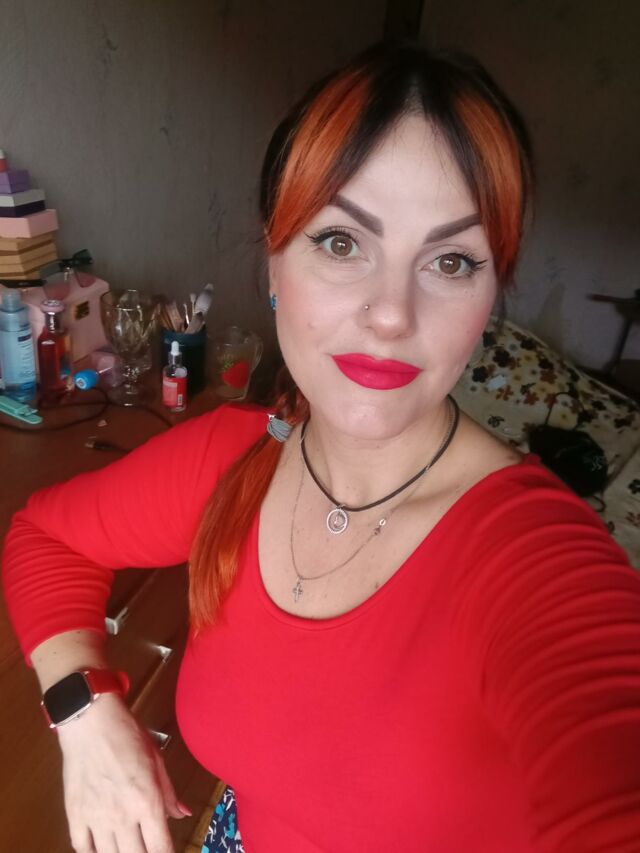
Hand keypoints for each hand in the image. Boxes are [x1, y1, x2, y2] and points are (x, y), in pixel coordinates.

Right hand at [56, 693, 189, 852]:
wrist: (91, 722)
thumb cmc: (128, 735)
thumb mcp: (156, 760)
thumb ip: (169, 793)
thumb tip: (183, 814)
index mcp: (147, 801)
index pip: (161, 848)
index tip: (167, 851)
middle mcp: (123, 816)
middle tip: (147, 845)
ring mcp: (96, 818)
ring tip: (128, 845)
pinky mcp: (75, 815)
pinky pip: (83, 849)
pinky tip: (103, 846)